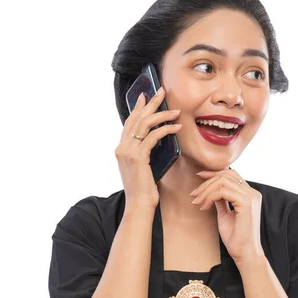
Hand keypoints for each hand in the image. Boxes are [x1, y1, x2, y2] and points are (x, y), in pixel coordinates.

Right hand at [115, 87, 181, 210]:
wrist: (140, 206)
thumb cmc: (145, 189)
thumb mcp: (143, 166)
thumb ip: (145, 152)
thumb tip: (158, 137)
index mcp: (121, 149)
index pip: (129, 123)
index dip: (137, 108)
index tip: (145, 95)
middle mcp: (122, 148)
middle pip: (136, 118)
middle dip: (150, 103)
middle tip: (162, 92)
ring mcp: (128, 152)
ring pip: (145, 124)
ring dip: (162, 115)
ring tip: (175, 110)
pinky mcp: (138, 157)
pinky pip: (153, 137)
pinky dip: (166, 130)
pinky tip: (176, 127)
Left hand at [190, 167, 264, 263]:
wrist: (244, 253)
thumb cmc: (235, 237)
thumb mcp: (225, 214)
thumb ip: (221, 200)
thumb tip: (211, 189)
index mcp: (249, 194)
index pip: (231, 174)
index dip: (213, 173)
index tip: (198, 177)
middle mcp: (252, 193)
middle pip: (226, 175)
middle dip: (206, 182)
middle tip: (194, 194)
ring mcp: (251, 197)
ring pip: (223, 182)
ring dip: (206, 190)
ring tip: (197, 202)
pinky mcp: (246, 203)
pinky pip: (223, 191)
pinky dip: (210, 197)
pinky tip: (205, 207)